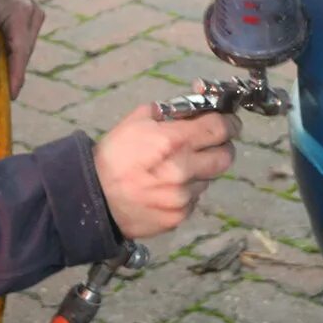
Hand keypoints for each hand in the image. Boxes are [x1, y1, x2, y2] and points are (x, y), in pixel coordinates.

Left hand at [0, 0, 43, 99]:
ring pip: (24, 48)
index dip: (15, 75)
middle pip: (23, 52)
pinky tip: (0, 44)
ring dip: (9, 56)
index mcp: (19, 12)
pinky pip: (24, 40)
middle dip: (8, 68)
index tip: (11, 94)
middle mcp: (33, 13)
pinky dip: (12, 47)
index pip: (19, 51)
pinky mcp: (36, 16)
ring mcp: (37, 14)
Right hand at [93, 106, 240, 238]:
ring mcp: (182, 196)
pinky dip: (186, 192)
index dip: (228, 123)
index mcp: (173, 141)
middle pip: (226, 156)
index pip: (221, 128)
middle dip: (221, 147)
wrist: (93, 198)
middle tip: (209, 144)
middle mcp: (182, 170)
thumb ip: (170, 111)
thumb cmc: (114, 156)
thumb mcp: (137, 120)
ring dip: (199, 171)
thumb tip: (198, 105)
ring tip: (174, 169)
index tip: (228, 122)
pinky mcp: (179, 216)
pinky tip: (165, 188)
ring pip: (209, 178)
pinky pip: (194, 199)